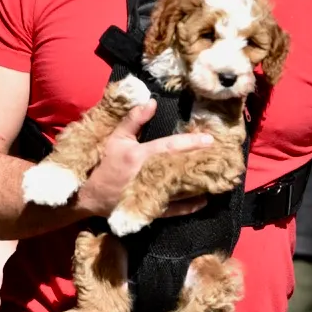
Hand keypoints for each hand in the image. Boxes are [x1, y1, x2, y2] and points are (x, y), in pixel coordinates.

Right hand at [78, 100, 212, 219]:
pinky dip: (190, 206)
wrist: (89, 196)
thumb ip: (134, 120)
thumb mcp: (115, 138)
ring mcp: (152, 195)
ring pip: (182, 190)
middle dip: (202, 162)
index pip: (171, 147)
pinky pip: (175, 210)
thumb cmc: (103, 164)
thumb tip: (152, 102)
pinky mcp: (151, 210)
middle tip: (222, 158)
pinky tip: (204, 200)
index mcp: (140, 156)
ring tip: (218, 176)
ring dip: (200, 183)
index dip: (191, 142)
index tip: (210, 138)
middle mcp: (149, 175)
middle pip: (182, 168)